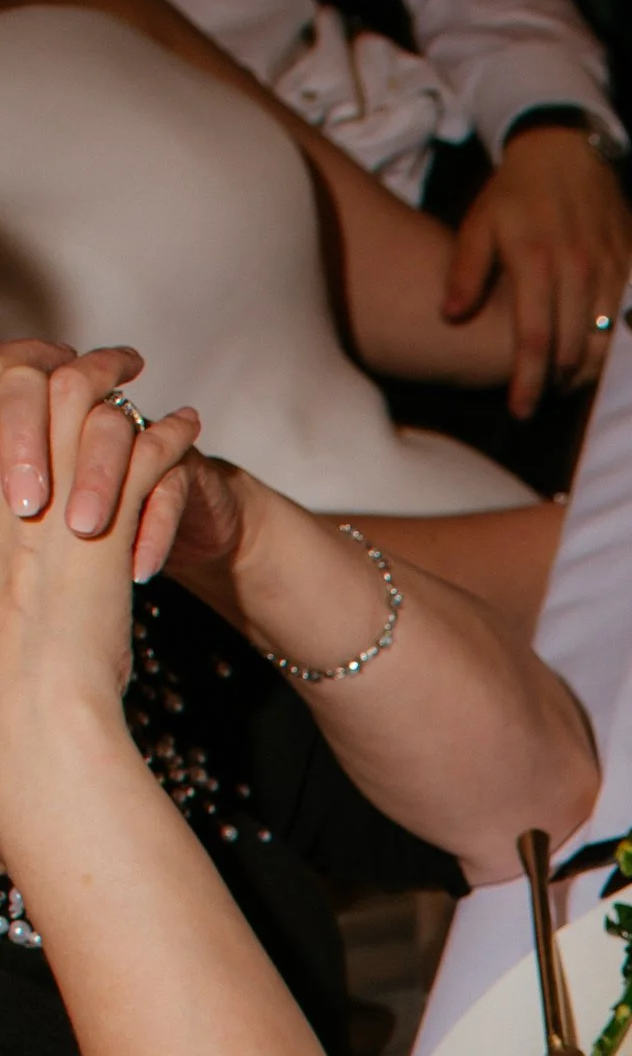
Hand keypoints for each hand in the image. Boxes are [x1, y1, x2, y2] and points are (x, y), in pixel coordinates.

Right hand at [0, 356, 199, 718]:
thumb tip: (43, 529)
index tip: (63, 374)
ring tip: (149, 373)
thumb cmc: (23, 667)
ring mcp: (59, 501)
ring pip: (92, 412)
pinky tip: (189, 424)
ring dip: (124, 387)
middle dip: (81, 367)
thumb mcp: (18, 591)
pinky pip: (146, 453)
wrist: (37, 699)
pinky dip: (169, 434)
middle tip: (116, 355)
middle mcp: (19, 492)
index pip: (10, 419)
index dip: (37, 392)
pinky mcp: (105, 523)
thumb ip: (26, 548)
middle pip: (42, 394)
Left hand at [440, 124, 630, 418]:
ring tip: (562, 382)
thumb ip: (465, 270)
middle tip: (537, 397)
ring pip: (603, 341)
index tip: (519, 408)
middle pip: (571, 350)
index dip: (527, 380)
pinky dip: (608, 345)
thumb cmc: (515, 190)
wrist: (566, 148)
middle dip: (554, 382)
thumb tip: (449, 315)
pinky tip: (591, 353)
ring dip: (583, 370)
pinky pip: (624, 321)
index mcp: (536, 263)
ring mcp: (608, 270)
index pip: (534, 340)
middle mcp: (578, 271)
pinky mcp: (630, 267)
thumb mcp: (480, 222)